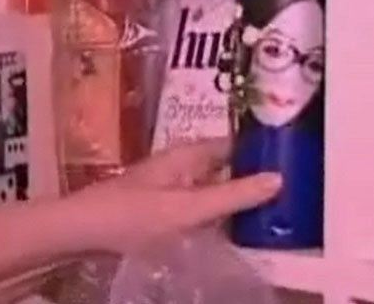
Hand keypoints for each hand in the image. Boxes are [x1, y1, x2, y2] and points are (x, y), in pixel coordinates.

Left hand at [62, 139, 281, 252]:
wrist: (83, 229)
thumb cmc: (135, 215)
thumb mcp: (189, 208)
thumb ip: (233, 195)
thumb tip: (278, 178)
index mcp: (189, 154)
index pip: (233, 143)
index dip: (259, 149)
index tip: (290, 160)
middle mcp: (181, 162)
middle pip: (224, 163)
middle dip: (250, 174)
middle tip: (287, 191)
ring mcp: (170, 182)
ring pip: (211, 182)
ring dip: (234, 192)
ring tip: (268, 208)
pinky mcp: (162, 201)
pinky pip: (198, 199)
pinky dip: (215, 207)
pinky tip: (229, 224)